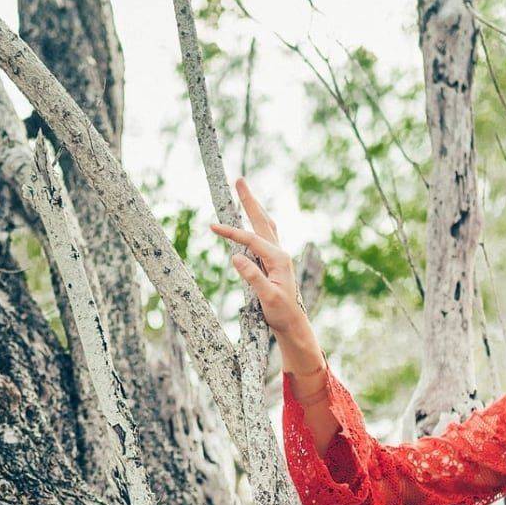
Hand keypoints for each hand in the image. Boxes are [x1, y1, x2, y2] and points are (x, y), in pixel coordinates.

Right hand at [209, 178, 310, 337]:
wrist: (293, 323)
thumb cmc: (281, 312)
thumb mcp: (267, 297)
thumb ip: (253, 276)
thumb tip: (235, 256)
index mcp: (278, 259)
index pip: (250, 239)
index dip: (231, 232)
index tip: (212, 226)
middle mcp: (280, 253)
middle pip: (262, 221)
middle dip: (249, 201)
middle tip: (239, 180)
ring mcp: (278, 256)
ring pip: (266, 225)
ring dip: (255, 208)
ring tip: (245, 192)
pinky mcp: (275, 261)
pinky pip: (266, 235)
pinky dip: (258, 222)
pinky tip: (254, 218)